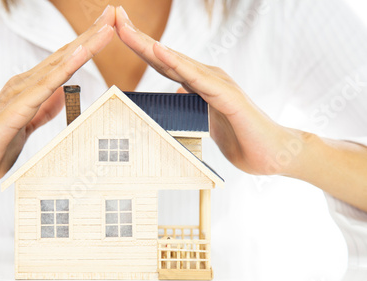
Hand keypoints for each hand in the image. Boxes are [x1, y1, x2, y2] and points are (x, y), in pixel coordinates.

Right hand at [0, 6, 115, 189]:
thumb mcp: (26, 126)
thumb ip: (42, 110)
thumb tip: (61, 97)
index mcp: (29, 89)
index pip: (64, 62)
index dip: (87, 44)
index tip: (107, 27)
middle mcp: (24, 85)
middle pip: (64, 55)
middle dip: (90, 34)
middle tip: (113, 13)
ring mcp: (19, 94)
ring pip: (58, 66)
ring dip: (84, 45)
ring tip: (106, 27)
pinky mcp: (15, 110)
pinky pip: (44, 87)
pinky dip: (64, 70)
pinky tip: (80, 56)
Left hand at [114, 6, 303, 176]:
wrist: (275, 154)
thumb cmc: (242, 139)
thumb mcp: (205, 121)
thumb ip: (191, 106)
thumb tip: (176, 93)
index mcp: (198, 84)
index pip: (163, 63)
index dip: (140, 47)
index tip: (118, 30)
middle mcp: (206, 78)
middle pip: (165, 56)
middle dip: (138, 36)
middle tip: (115, 15)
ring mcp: (218, 84)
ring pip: (177, 62)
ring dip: (150, 45)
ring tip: (126, 28)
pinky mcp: (227, 97)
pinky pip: (198, 79)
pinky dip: (177, 65)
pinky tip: (159, 52)